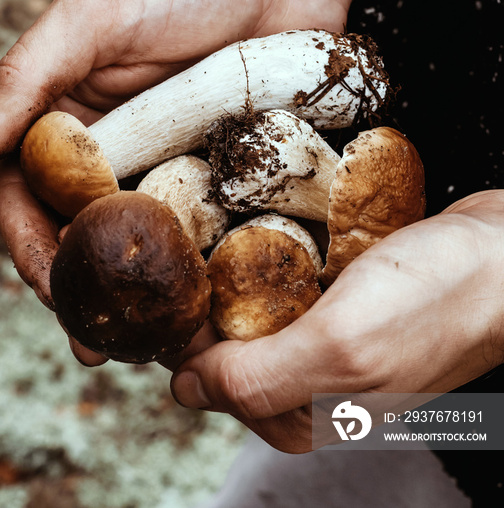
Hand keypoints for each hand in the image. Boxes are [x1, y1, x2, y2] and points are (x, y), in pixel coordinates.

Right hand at [0, 0, 375, 362]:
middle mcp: (114, 149)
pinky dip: (203, 272)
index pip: (26, 195)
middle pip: (86, 234)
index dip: (31, 246)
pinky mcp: (228, 170)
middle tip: (105, 343)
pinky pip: (209, 230)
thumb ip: (32, 74)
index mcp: (67, 117)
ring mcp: (173, 164)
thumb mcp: (96, 14)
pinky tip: (211, 309)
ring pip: (146, 245)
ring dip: (144, 297)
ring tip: (157, 346)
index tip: (53, 289)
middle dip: (87, 291)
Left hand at [170, 190, 503, 451]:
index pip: (213, 380)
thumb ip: (257, 379)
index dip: (186, 333)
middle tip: (205, 251)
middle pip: (232, 348)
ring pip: (260, 319)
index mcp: (306, 413)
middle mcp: (317, 387)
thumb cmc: (436, 299)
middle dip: (212, 303)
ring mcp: (335, 348)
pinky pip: (293, 295)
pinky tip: (281, 245)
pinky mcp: (351, 312)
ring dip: (241, 281)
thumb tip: (184, 390)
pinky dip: (277, 270)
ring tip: (236, 241)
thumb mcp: (339, 347)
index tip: (177, 281)